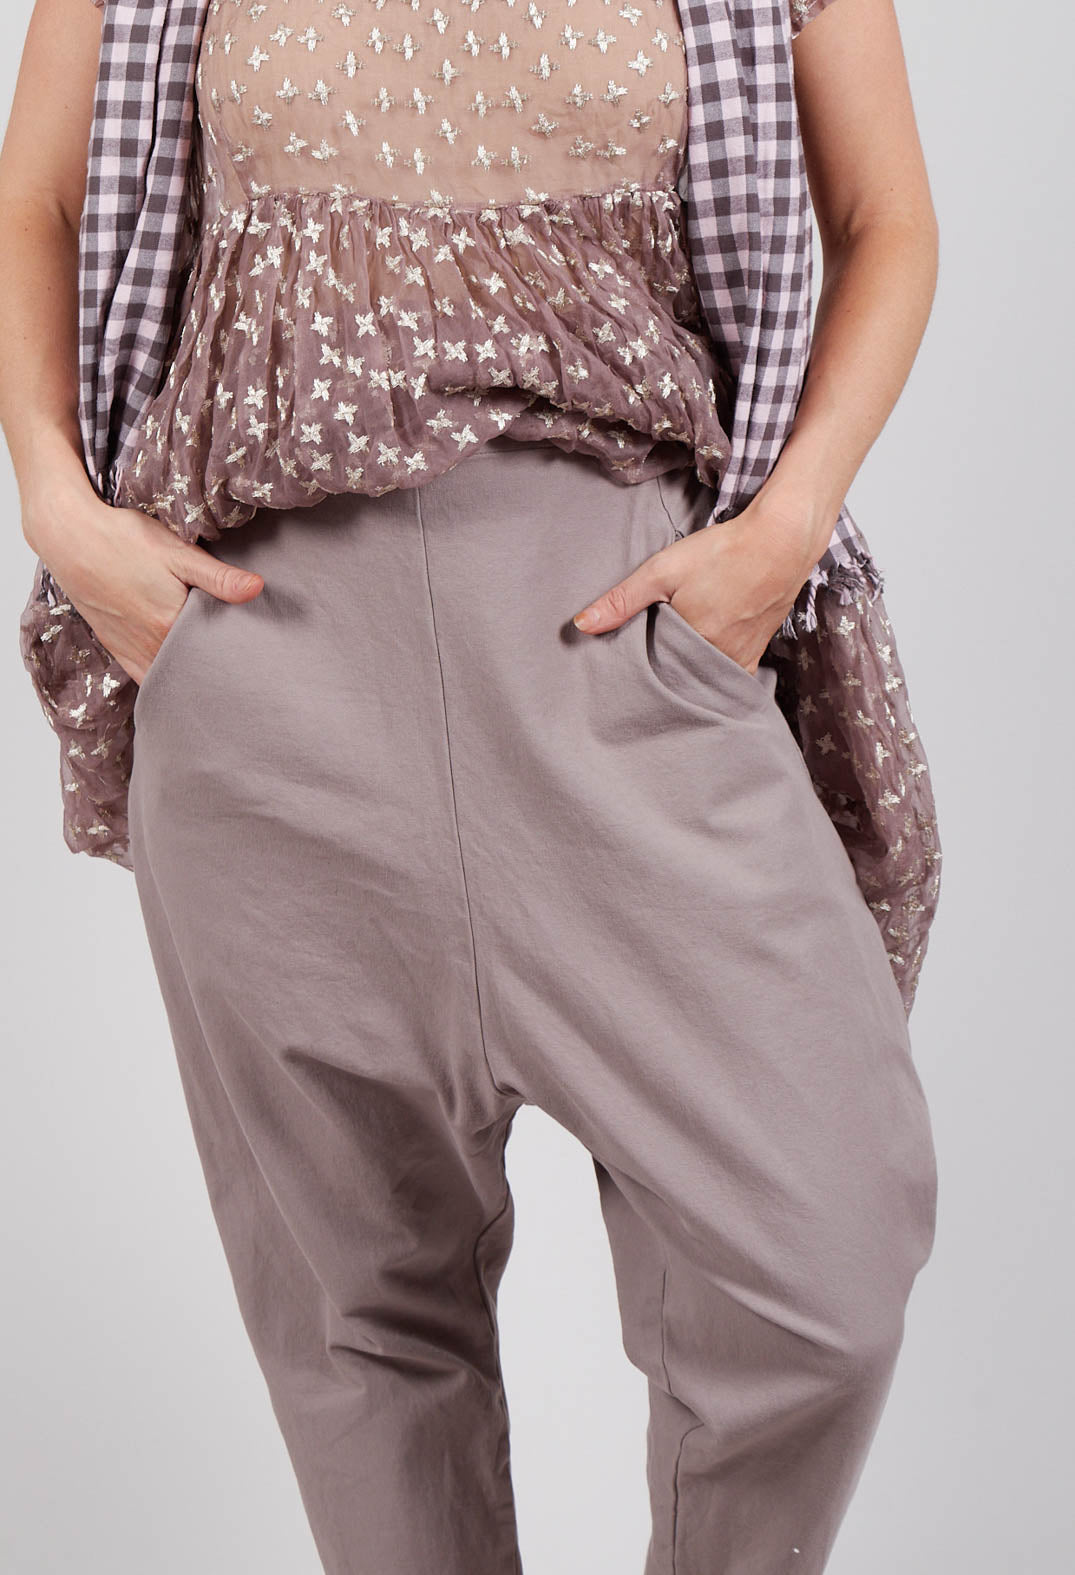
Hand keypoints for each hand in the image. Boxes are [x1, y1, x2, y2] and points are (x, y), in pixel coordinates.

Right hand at [22, 461, 263, 685]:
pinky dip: (164, 680)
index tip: (254, 653)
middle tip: (242, 666)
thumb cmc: (124, 540)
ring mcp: (131, 649)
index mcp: (170, 625)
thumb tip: (258, 589)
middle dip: (216, 668)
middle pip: (193, 667)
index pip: (215, 652)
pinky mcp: (117, 647)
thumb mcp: (178, 553)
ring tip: (216, 673)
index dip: (236, 653)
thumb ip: (219, 577)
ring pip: (170, 676)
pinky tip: (180, 678)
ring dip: (191, 676)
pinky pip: (145, 676)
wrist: (70, 538)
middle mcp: (150, 646)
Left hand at [571, 496, 826, 672]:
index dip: (638, 667)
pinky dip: (714, 675)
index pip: (653, 670)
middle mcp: (717, 658)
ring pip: (703, 677)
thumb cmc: (722, 551)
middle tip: (645, 662)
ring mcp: (741, 658)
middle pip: (678, 676)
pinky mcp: (757, 651)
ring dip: (686, 674)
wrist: (782, 541)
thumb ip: (622, 600)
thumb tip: (581, 626)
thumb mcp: (663, 570)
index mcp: (691, 644)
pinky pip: (730, 677)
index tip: (623, 665)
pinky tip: (701, 669)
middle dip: (661, 674)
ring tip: (670, 662)